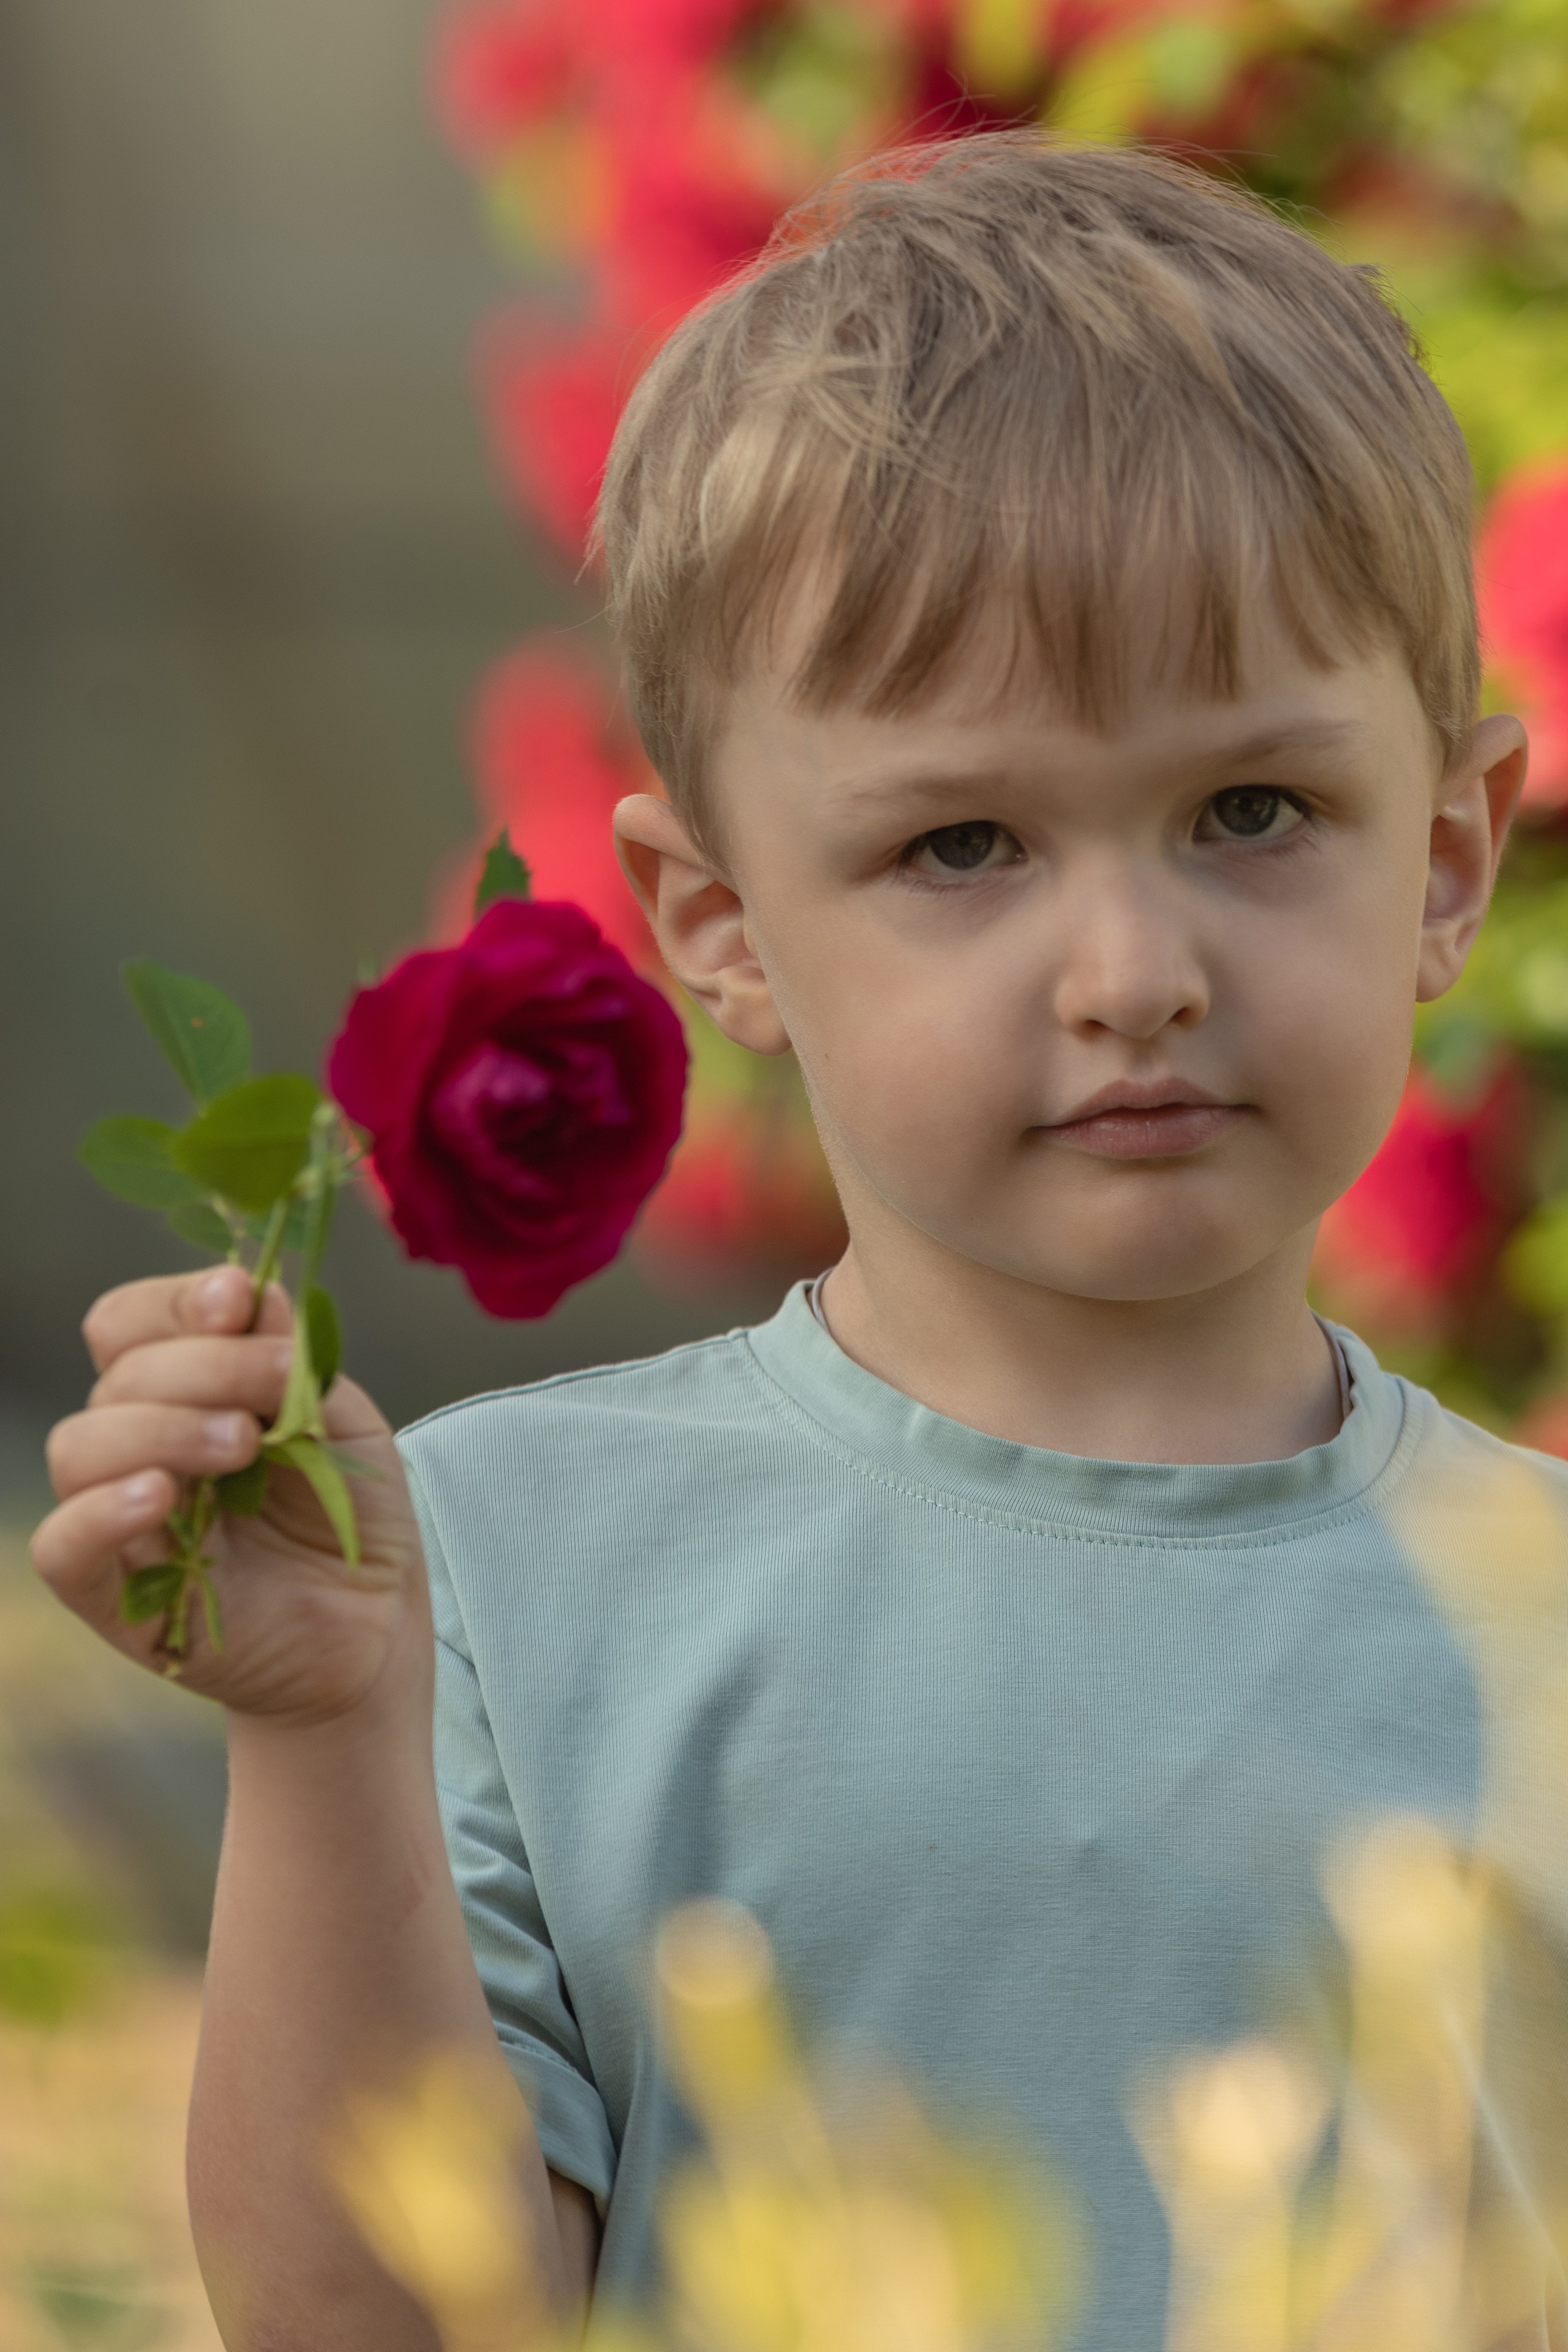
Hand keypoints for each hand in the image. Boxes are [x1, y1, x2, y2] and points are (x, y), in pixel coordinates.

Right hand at [33, 1265, 430, 1728]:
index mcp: (185, 1392)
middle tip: (277, 1388)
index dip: (174, 1303)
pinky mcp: (114, 1595)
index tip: (235, 1299)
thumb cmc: (354, 1518)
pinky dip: (98, 1512)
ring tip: (240, 1446)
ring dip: (161, 1428)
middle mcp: (140, 1445)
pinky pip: (61, 1546)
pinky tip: (158, 1497)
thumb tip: (249, 1293)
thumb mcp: (343, 1423)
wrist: (376, 1626)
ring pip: (79, 1447)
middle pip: (119, 1377)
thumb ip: (293, 1361)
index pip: (133, 1324)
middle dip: (205, 1366)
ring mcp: (122, 1519)